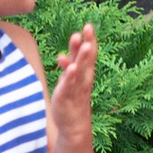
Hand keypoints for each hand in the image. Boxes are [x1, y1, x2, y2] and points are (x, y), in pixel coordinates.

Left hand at [50, 24, 96, 144]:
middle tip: (88, 28)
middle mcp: (83, 79)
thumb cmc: (73, 101)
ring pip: (80, 70)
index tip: (89, 26)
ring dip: (81, 57)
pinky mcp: (67, 97)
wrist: (74, 126)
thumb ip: (68, 69)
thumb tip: (63, 56)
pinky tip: (71, 67)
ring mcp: (76, 88)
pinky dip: (70, 76)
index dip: (89, 40)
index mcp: (85, 74)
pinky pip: (69, 85)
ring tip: (83, 44)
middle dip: (87, 43)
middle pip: (86, 59)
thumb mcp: (70, 82)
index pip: (89, 55)